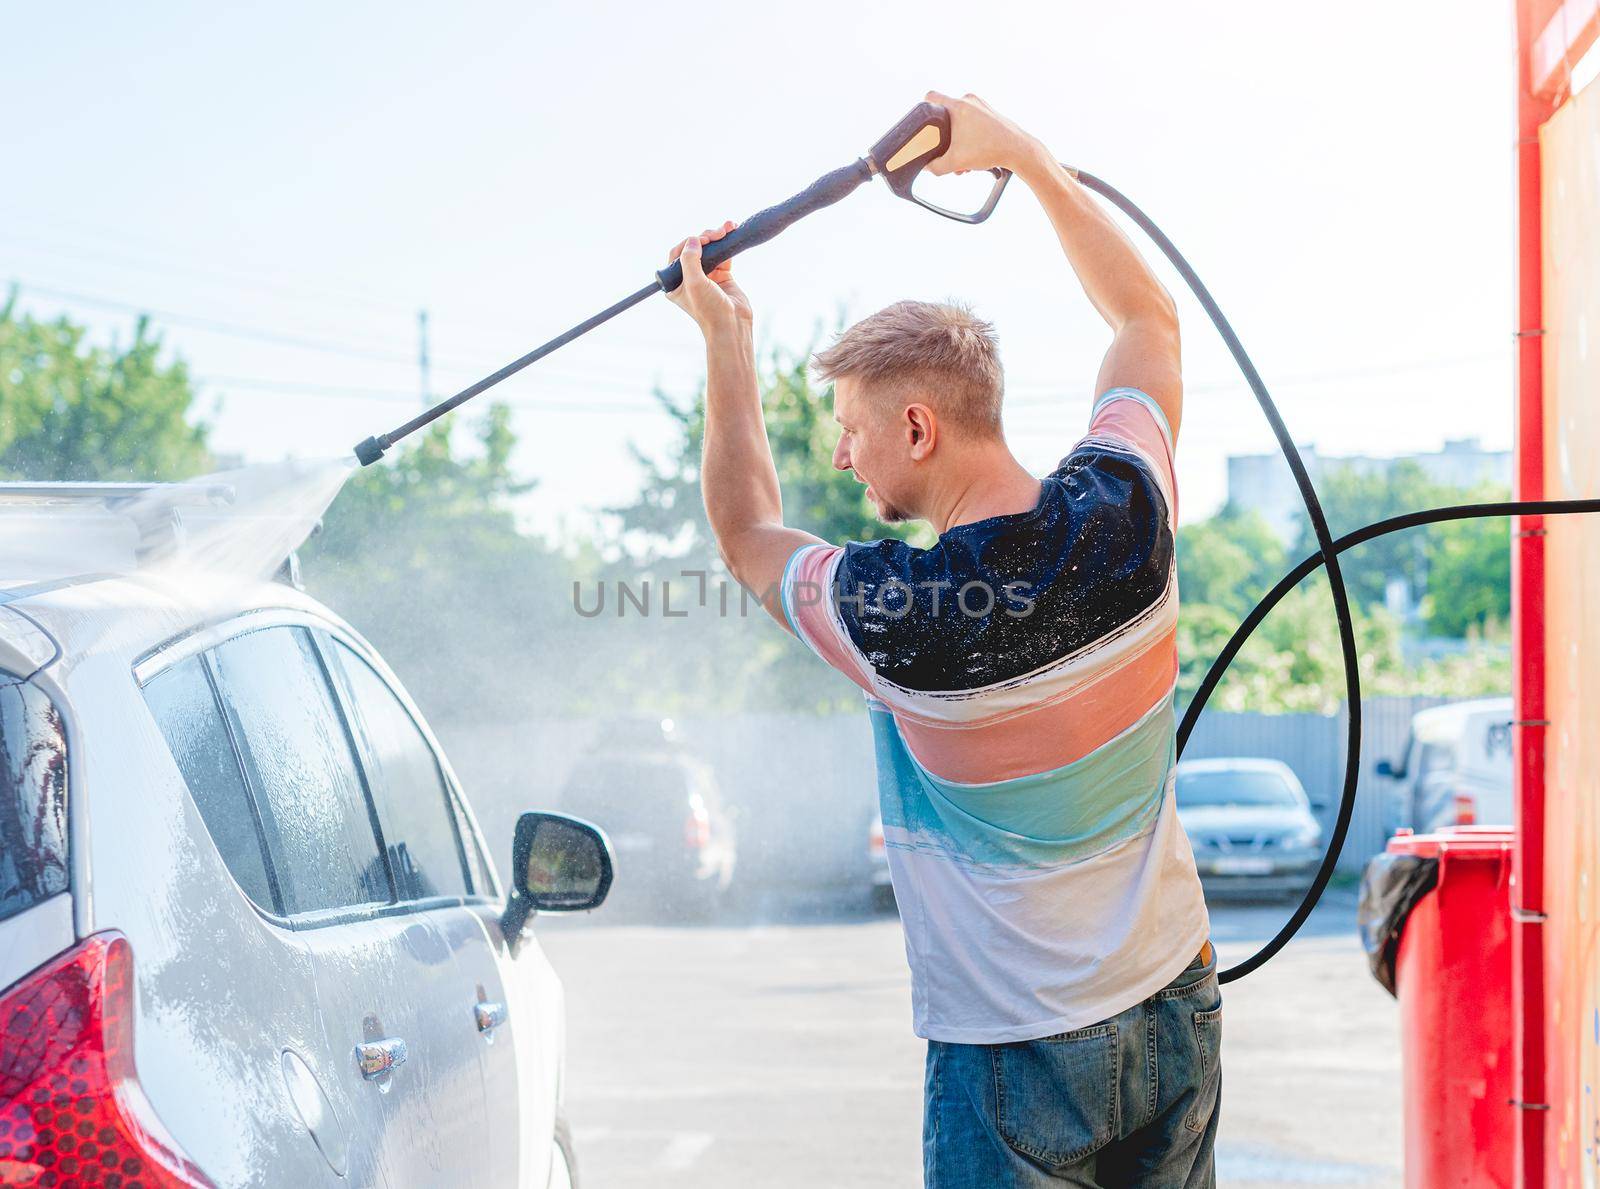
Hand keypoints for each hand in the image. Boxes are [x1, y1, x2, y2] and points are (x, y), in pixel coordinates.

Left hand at [666, 221, 752, 334]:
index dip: (688, 243)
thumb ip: (690, 260)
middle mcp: (689, 278)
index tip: (701, 239)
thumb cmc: (709, 310)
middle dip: (706, 237)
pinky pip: (723, 255)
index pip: (677, 255)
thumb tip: (693, 239)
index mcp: (675, 283)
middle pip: (694, 249)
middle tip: (717, 233)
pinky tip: (732, 234)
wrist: (732, 325)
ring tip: (728, 228)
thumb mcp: (694, 283)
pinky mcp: (722, 276)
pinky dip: (727, 245)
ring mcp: (706, 276)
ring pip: (710, 250)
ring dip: (718, 237)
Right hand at [921, 91, 1043, 176]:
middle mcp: (970, 101)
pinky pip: (972, 122)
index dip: (923, 110)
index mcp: (958, 106)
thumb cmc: (990, 150)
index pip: (931, 97)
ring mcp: (981, 105)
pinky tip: (974, 154)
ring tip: (964, 159)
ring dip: (958, 140)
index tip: (924, 124)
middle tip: (948, 151)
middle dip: (945, 136)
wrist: (1018, 150)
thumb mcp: (956, 162)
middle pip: (946, 114)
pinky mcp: (990, 112)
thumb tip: (926, 167)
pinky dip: (969, 137)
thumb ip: (936, 166)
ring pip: (960, 120)